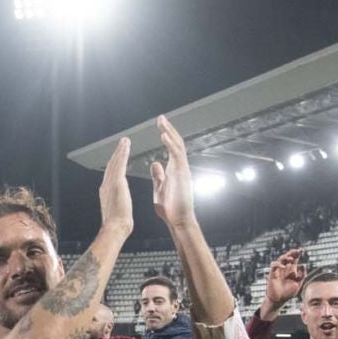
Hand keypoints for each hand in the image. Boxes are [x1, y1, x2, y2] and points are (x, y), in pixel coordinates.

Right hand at [99, 136, 133, 238]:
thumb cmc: (119, 225)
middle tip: (122, 143)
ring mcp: (110, 183)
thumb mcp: (118, 212)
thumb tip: (121, 205)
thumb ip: (119, 204)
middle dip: (116, 154)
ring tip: (125, 141)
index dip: (115, 164)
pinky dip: (122, 153)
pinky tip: (125, 145)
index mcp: (106, 192)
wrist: (115, 228)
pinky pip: (120, 164)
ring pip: (115, 162)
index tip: (119, 157)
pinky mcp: (117, 182)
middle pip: (111, 166)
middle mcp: (106, 185)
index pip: (111, 174)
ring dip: (120, 150)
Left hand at [148, 115, 195, 229]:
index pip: (171, 147)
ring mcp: (182, 169)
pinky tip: (163, 135)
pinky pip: (177, 155)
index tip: (159, 125)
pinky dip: (170, 144)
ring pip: (178, 145)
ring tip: (162, 121)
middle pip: (175, 143)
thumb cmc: (171, 208)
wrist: (179, 221)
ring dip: (170, 132)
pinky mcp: (182, 174)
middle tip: (161, 117)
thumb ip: (159, 174)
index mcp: (174, 169)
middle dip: (168, 129)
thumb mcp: (161, 187)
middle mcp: (180, 167)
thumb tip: (155, 163)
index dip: (166, 135)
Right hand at [263, 249, 306, 312]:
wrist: (279, 301)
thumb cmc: (288, 293)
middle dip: (292, 253)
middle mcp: (285, 269)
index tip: (302, 250)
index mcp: (292, 270)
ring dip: (286, 257)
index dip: (297, 253)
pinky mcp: (272, 274)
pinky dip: (278, 264)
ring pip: (281, 259)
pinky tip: (283, 267)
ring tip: (291, 259)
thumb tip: (303, 264)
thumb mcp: (298, 284)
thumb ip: (302, 275)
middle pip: (288, 257)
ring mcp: (278, 271)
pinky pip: (274, 265)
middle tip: (297, 251)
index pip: (295, 259)